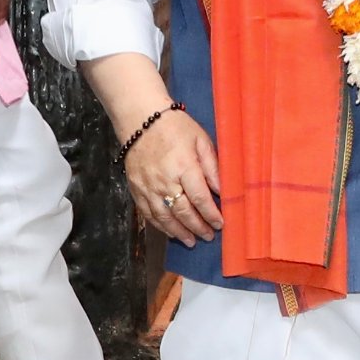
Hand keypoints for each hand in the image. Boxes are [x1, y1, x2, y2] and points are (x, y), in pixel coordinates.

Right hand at [126, 105, 221, 243]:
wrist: (140, 119)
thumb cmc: (175, 126)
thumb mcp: (201, 140)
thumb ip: (212, 166)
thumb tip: (223, 191)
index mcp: (184, 166)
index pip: (200, 198)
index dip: (211, 214)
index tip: (220, 224)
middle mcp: (164, 180)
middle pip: (182, 211)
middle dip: (197, 227)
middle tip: (208, 236)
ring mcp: (148, 186)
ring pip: (164, 217)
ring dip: (179, 232)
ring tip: (191, 241)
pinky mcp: (136, 188)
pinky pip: (148, 213)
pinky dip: (160, 225)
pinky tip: (170, 231)